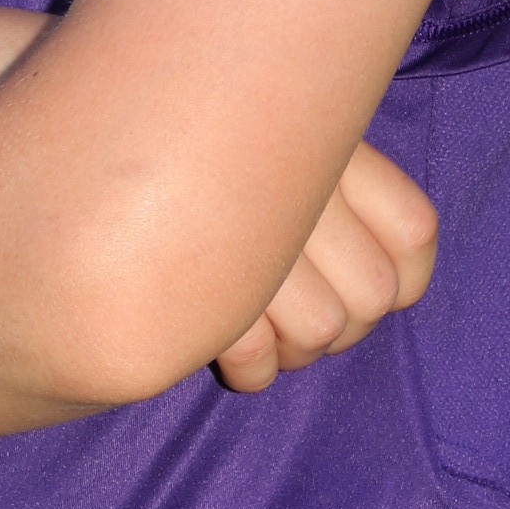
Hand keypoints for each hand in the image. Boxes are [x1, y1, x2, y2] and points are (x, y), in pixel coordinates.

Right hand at [211, 139, 437, 394]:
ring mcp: (256, 240)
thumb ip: (338, 190)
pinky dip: (253, 369)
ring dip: (296, 350)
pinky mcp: (208, 293)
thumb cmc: (196, 150)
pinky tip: (230, 350)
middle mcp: (303, 186)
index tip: (380, 286)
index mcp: (330, 148)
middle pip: (372, 294)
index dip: (406, 277)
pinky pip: (257, 360)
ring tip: (263, 330)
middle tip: (302, 317)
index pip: (414, 231)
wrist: (95, 139)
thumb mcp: (274, 142)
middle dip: (344, 326)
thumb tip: (397, 286)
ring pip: (321, 330)